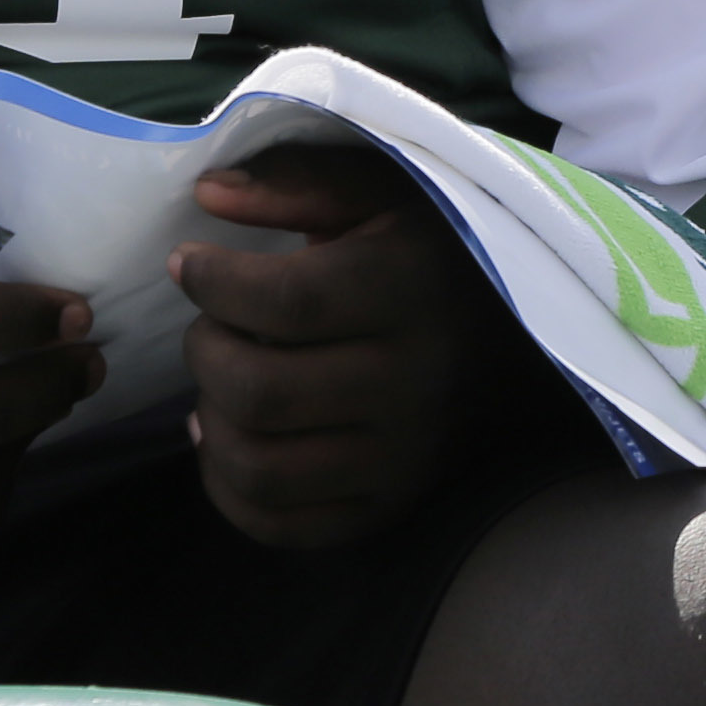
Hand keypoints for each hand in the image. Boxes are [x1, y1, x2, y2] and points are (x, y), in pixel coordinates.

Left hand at [179, 149, 522, 551]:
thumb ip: (294, 180)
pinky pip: (283, 525)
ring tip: (217, 382)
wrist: (515, 331)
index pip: (286, 303)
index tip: (190, 263)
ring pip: (261, 468)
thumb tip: (206, 195)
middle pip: (261, 392)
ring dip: (211, 422)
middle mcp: (413, 383)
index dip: (214, 284)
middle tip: (209, 325)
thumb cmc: (428, 246)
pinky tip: (224, 440)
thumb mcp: (377, 187)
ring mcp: (403, 457)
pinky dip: (229, 491)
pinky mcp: (389, 505)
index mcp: (410, 290)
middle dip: (205, 351)